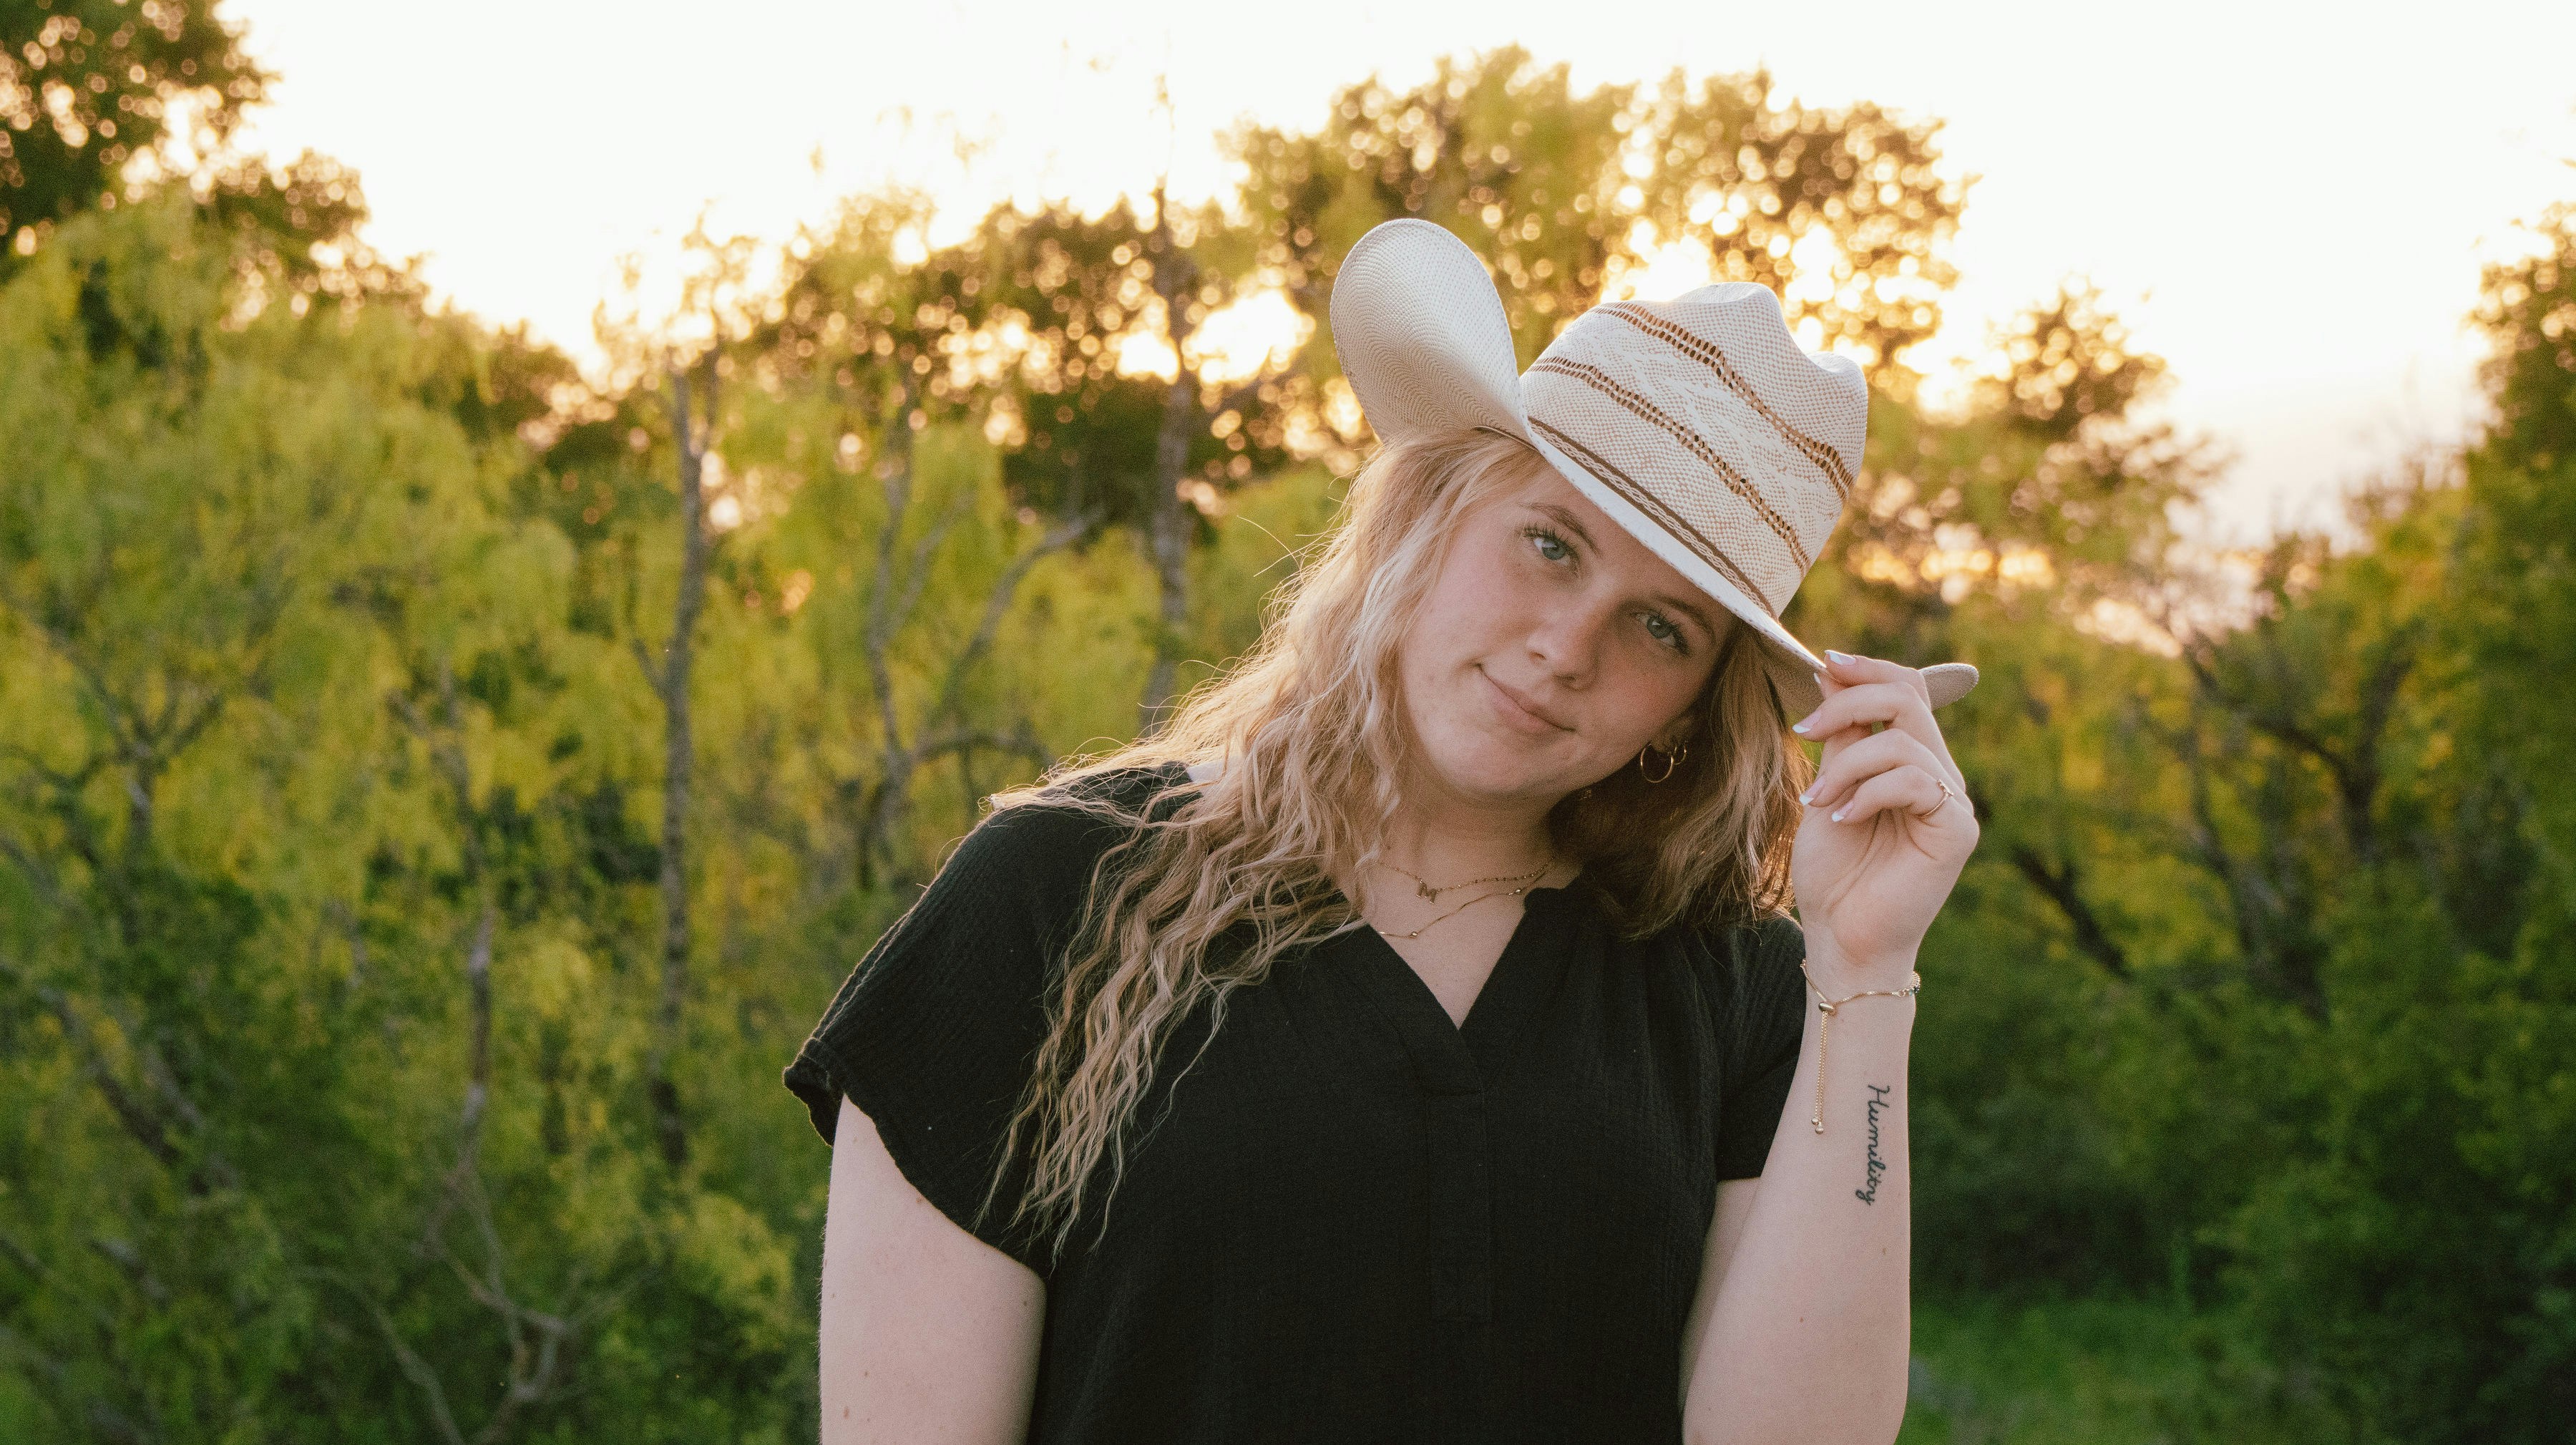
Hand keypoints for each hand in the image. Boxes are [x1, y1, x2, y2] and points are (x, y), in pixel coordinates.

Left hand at [1787, 651, 1978, 978]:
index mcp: (1911, 761)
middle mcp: (1939, 774)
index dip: (1868, 668)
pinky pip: (1915, 781)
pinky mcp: (1957, 829)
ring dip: (1846, 765)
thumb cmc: (1833, 874)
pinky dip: (1868, 793)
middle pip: (1908, 698)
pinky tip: (1844, 820)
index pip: (1906, 690)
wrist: (1840, 937)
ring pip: (1902, 740)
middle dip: (1848, 702)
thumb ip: (1839, 738)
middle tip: (1803, 730)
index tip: (1822, 662)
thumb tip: (1831, 672)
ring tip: (1818, 803)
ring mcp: (1953, 801)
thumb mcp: (1826, 790)